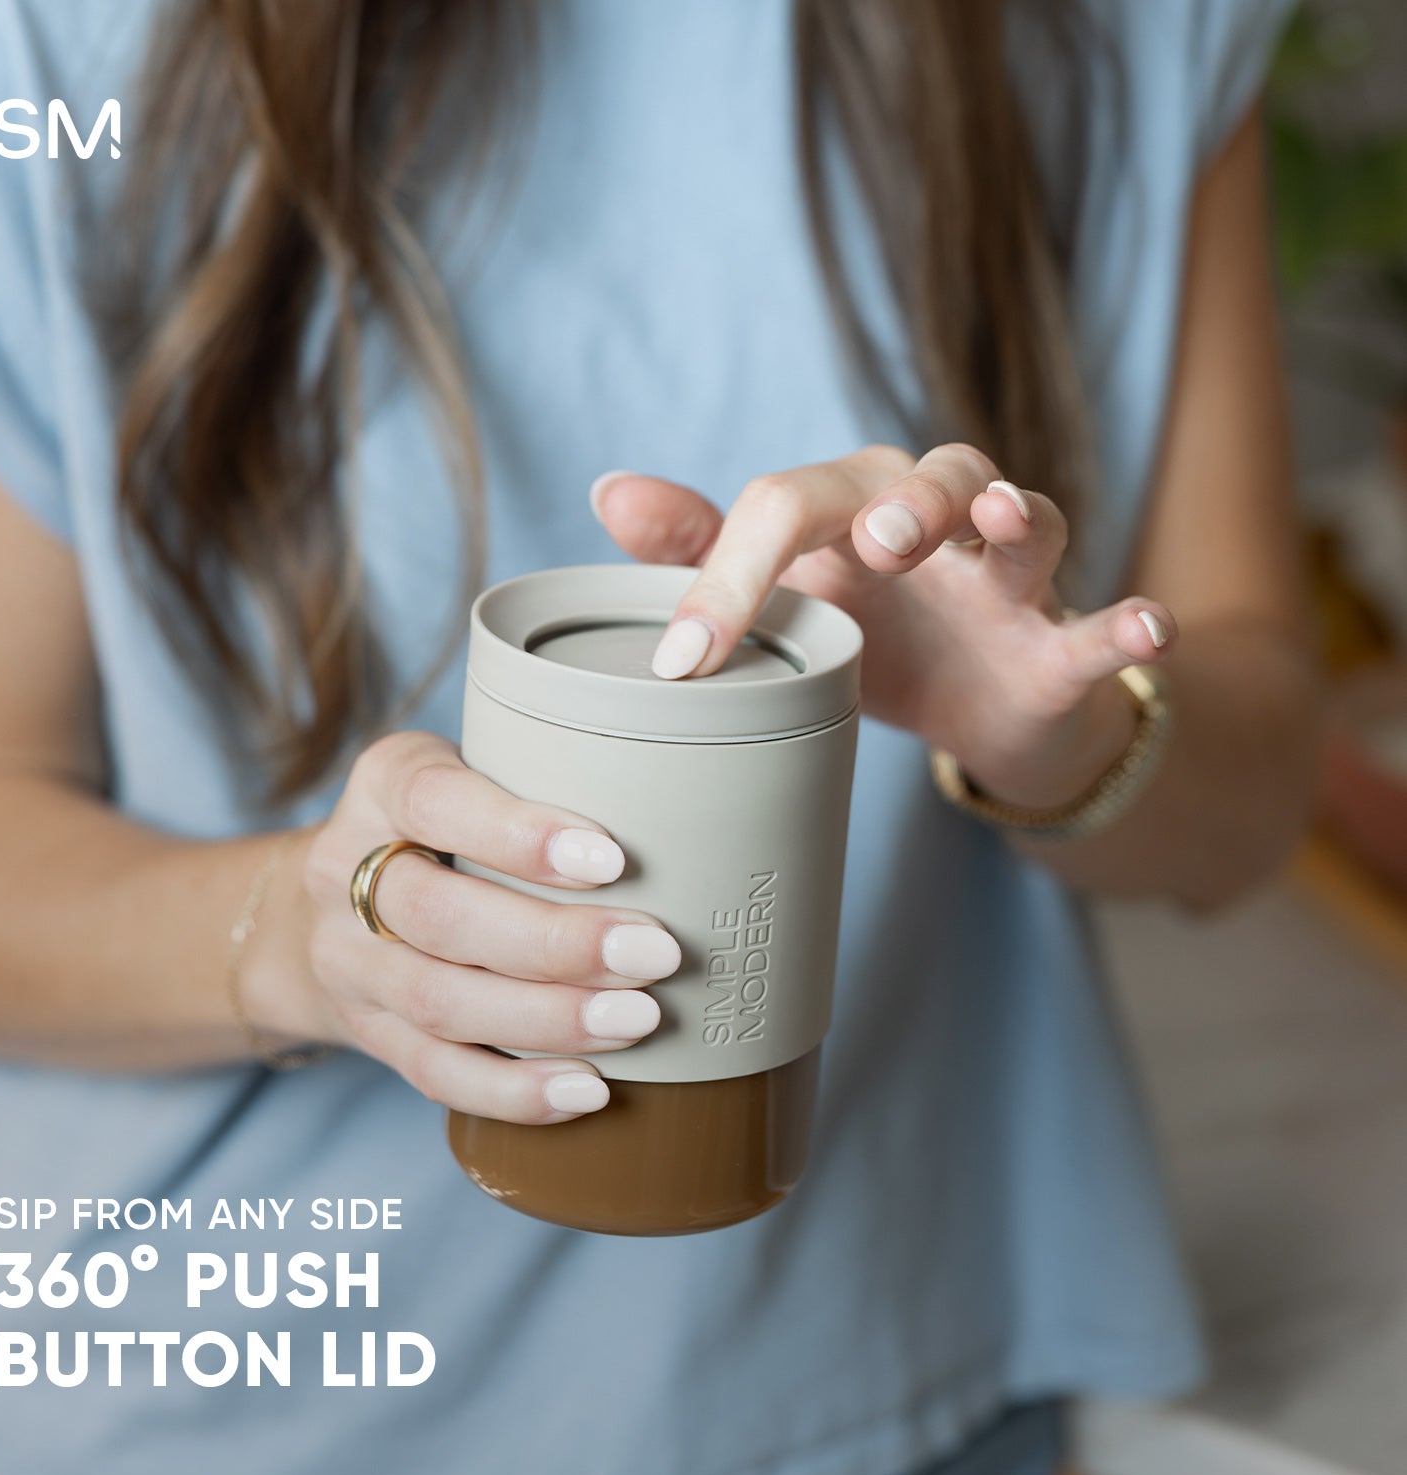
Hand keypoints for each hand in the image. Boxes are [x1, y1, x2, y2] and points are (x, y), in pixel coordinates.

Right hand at [251, 734, 680, 1122]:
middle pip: (437, 917)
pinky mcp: (368, 1034)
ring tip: (639, 1021)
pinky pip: (434, 1074)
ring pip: (437, 1002)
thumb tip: (702, 811)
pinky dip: (515, 1091)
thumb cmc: (449, 823)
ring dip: (546, 1020)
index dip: (519, 834)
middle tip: (655, 954)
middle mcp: (344, 871)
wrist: (319, 906)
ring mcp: (348, 963)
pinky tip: (588, 1089)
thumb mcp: (475, 770)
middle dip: (554, 944)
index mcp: (382, 785)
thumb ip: (549, 777)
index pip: (434, 801)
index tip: (613, 860)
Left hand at [591, 443, 1177, 808]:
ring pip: (1027, 521)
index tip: (679, 666)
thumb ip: (703, 547)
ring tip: (998, 517)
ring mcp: (1007, 584)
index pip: (790, 508)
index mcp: (854, 511)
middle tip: (875, 540)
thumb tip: (608, 490)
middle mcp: (938, 526)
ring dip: (1011, 517)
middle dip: (902, 500)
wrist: (975, 714)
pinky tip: (1149, 626)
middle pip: (926, 476)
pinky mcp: (1061, 645)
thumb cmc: (874, 635)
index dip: (731, 575)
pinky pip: (1104, 623)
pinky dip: (1131, 623)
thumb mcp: (789, 594)